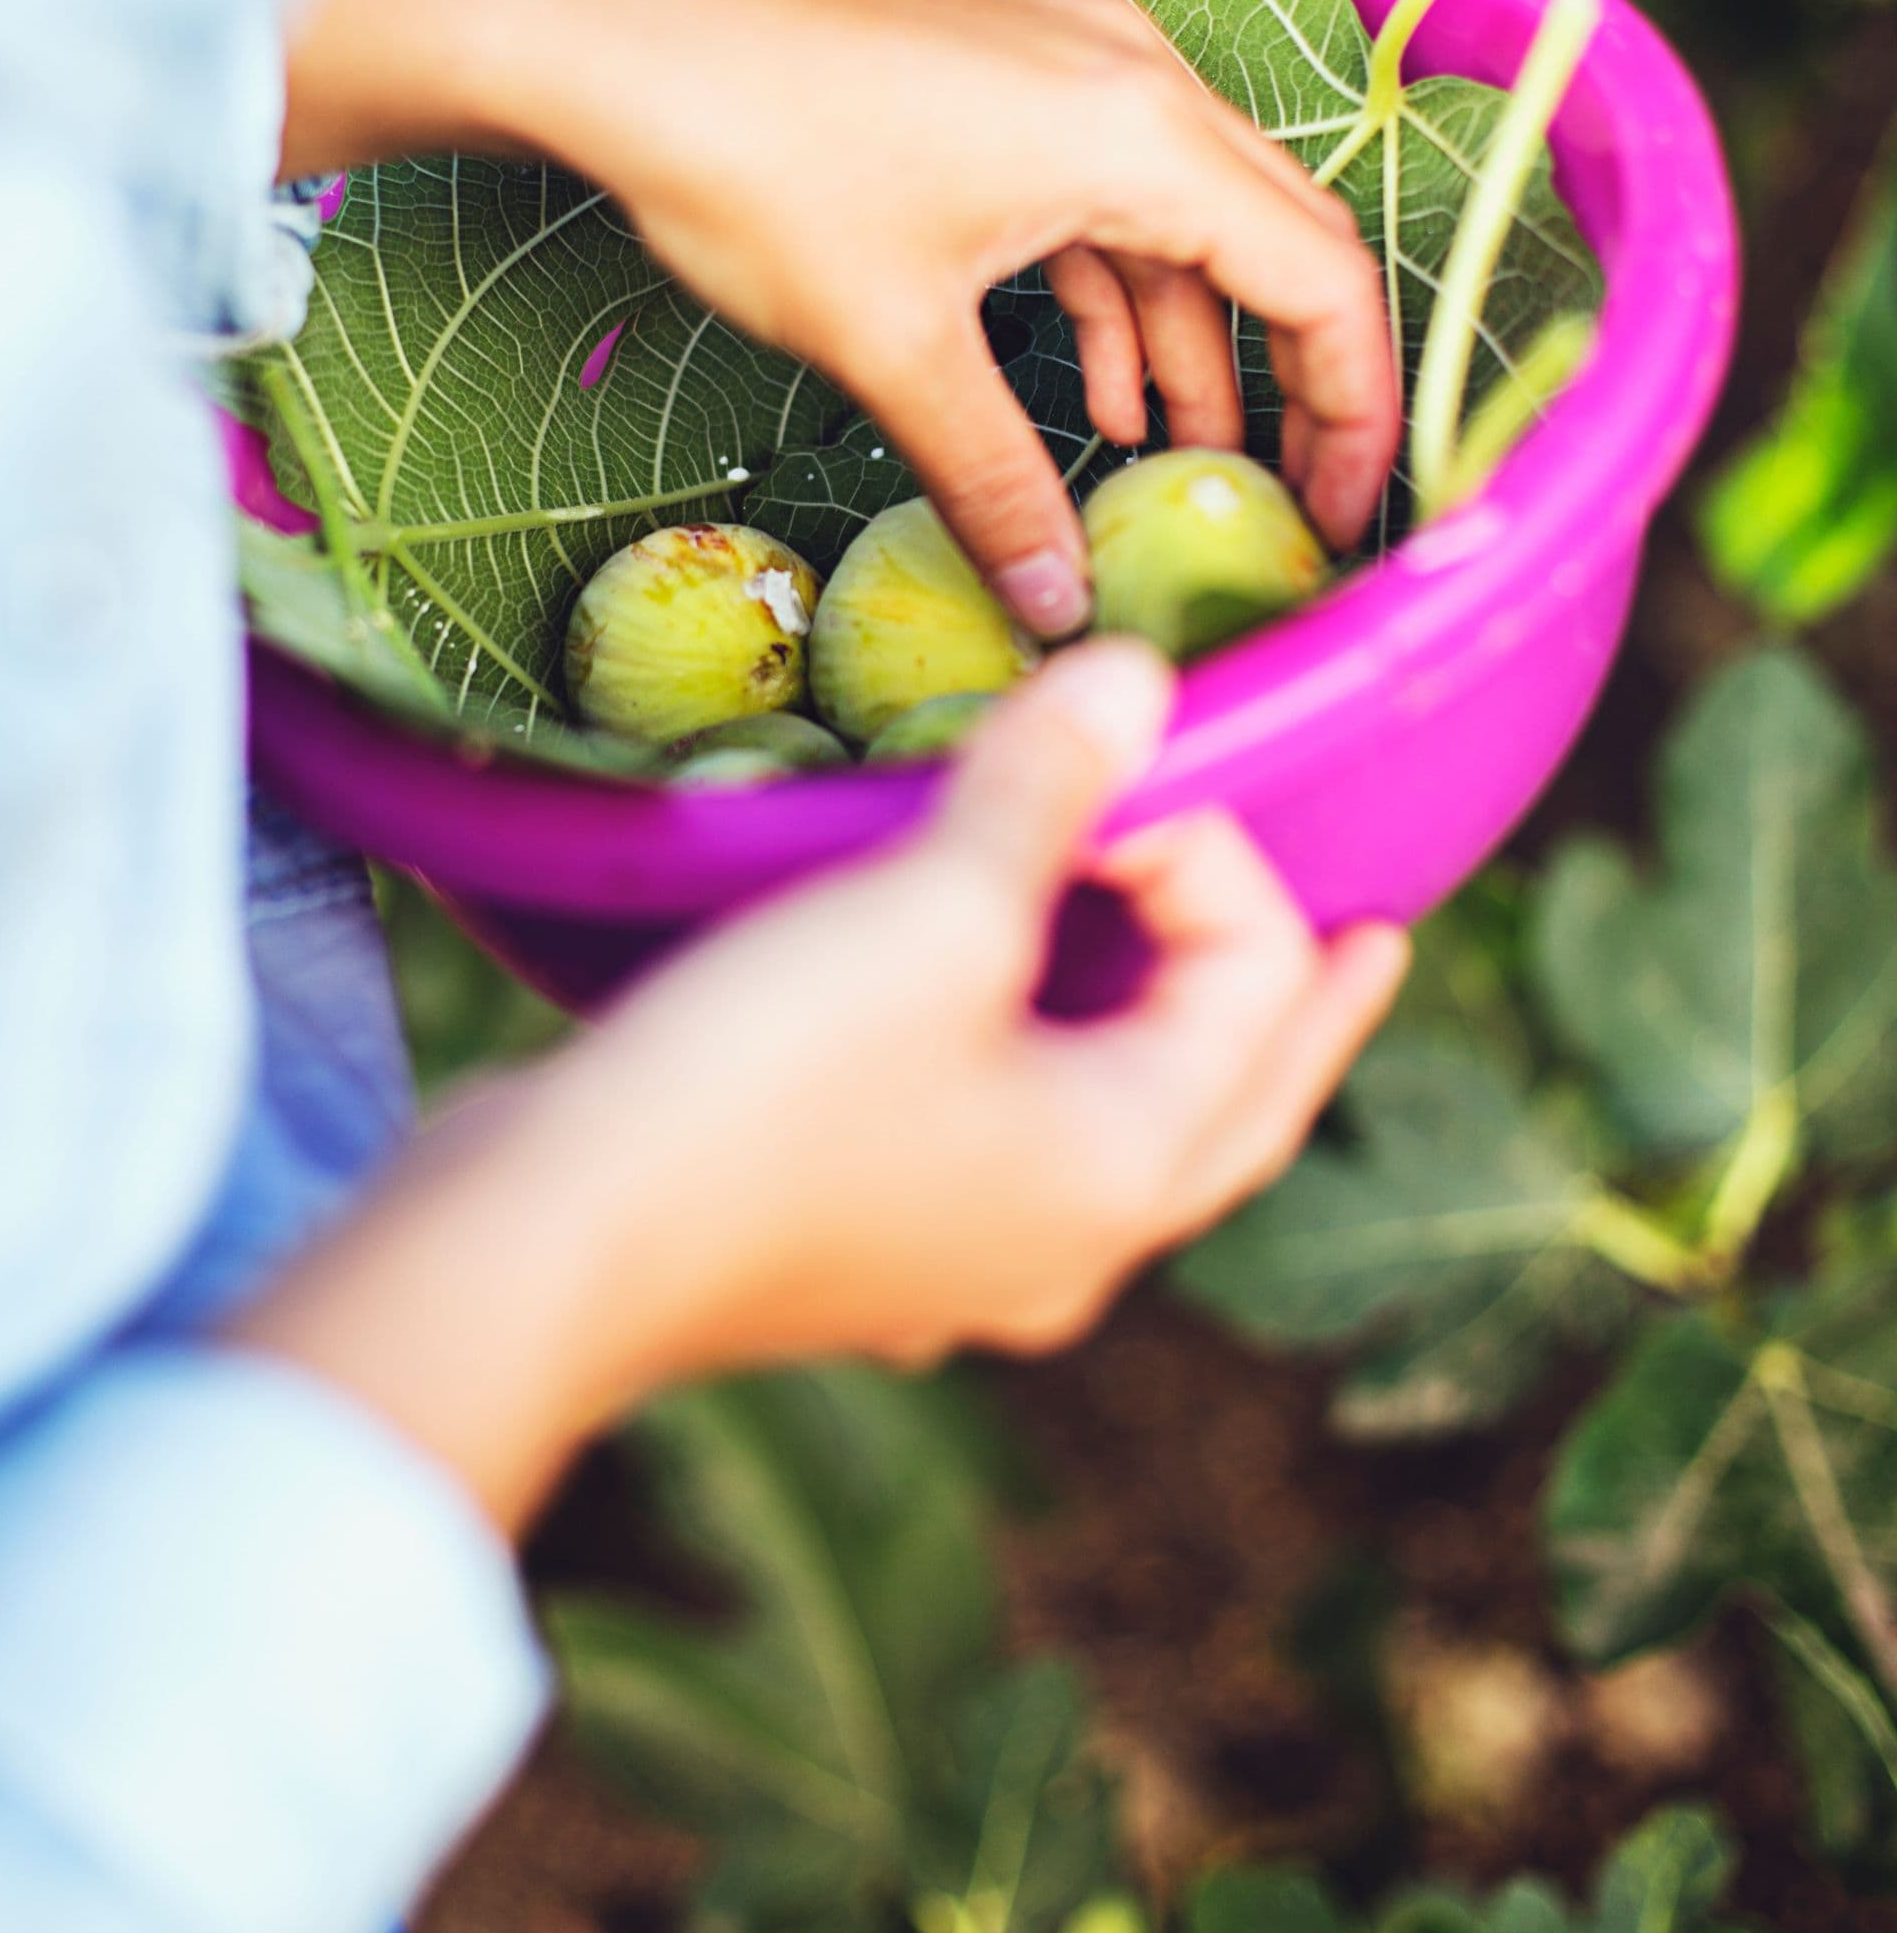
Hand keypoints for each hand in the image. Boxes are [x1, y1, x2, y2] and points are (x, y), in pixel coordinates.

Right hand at [224, 643, 1407, 1530]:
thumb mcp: (929, 916)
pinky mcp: (865, 1229)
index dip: (1204, 845)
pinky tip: (1023, 1017)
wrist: (552, 1244)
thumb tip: (1143, 680)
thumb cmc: (768, 1086)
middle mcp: (1069, 1237)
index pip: (1254, 982)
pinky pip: (1018, 1128)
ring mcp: (963, 1252)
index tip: (1104, 769)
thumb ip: (1050, 791)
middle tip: (1380, 945)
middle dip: (1306, 1013)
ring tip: (1204, 959)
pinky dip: (1059, 1052)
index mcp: (1125, 1170)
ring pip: (1126, 1124)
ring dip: (1176, 1032)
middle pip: (1238, 1105)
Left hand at [283, 0, 1399, 633]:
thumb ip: (997, 480)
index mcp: (1143, 131)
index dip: (1351, 409)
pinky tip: (1094, 401)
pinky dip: (1115, 298)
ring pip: (1186, 224)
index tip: (1340, 514)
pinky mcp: (1008, 77)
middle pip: (1277, 243)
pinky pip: (1108, 197)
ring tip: (1173, 476)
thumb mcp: (893, 350)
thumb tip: (1057, 603)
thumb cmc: (757, 171)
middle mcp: (1136, 76)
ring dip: (1190, 350)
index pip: (1319, 278)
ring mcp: (1071, 63)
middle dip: (1290, 384)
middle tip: (1288, 506)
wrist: (615, 40)